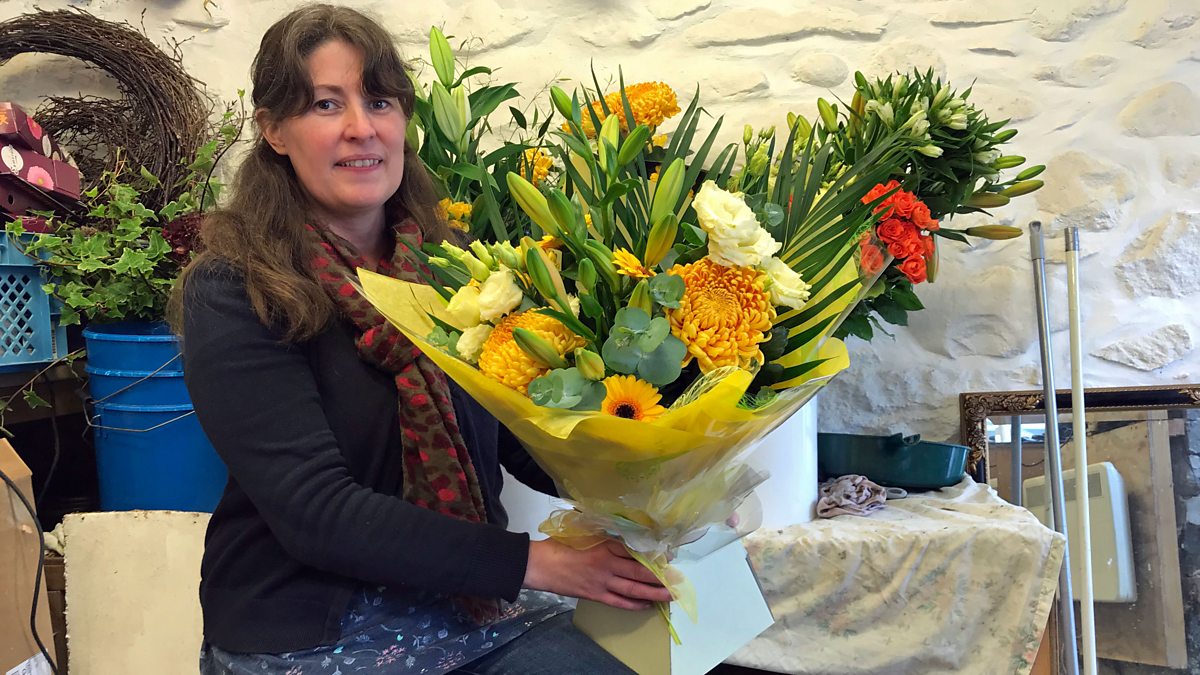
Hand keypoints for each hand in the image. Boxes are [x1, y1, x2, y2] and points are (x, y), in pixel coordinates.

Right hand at [523, 538, 673, 610]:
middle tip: (677, 579)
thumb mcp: (582, 530)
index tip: (669, 556)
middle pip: (640, 571)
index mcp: (605, 545)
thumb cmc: (558, 544)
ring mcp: (602, 582)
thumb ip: (602, 529)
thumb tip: (619, 525)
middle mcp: (607, 564)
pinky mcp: (595, 595)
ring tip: (670, 595)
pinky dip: (634, 604)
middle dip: (660, 577)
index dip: (654, 555)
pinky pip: (619, 602)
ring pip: (634, 589)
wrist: (538, 565)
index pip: (636, 551)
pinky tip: (646, 605)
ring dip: (654, 593)